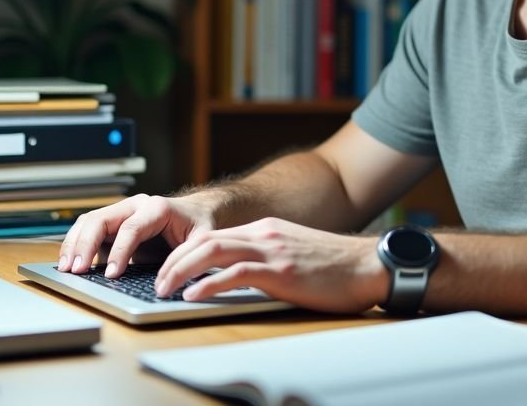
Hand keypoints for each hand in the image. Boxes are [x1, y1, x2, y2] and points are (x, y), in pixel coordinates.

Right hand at [59, 193, 216, 277]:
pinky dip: (76, 243)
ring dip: (75, 244)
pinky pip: (88, 228)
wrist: (197, 212)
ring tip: (66, 269)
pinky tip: (69, 262)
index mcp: (158, 208)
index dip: (119, 251)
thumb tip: (168, 282)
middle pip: (102, 219)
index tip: (111, 274)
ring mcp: (121, 210)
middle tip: (77, 270)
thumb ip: (188, 258)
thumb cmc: (199, 226)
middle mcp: (136, 205)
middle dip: (86, 245)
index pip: (131, 228)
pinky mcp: (113, 221)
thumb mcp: (202, 240)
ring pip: (89, 221)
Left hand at [154, 217, 388, 313]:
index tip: (167, 270)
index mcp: (265, 229)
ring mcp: (272, 250)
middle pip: (204, 240)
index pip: (212, 236)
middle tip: (156, 282)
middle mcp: (264, 234)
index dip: (183, 253)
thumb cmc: (337, 267)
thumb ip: (267, 257)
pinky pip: (234, 274)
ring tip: (163, 289)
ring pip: (211, 252)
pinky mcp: (281, 271)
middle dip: (173, 261)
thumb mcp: (294, 253)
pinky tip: (193, 296)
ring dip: (181, 271)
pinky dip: (207, 284)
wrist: (369, 266)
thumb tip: (238, 275)